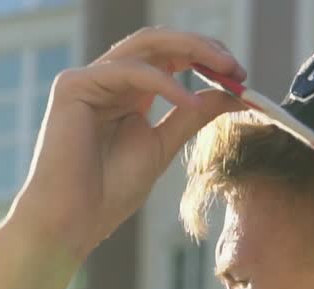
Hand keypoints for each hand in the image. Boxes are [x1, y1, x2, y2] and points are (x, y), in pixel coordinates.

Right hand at [0, 28, 245, 288]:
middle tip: (237, 67)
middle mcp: (106, 80)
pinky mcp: (73, 86)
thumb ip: (191, 117)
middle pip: (158, 42)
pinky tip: (190, 101)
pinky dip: (165, 83)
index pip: (169, 57)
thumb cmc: (108, 193)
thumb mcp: (162, 147)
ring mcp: (87, 79)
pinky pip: (129, 72)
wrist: (72, 222)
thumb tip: (232, 95)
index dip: (206, 58)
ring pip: (145, 46)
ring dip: (191, 52)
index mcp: (126, 92)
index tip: (241, 76)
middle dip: (203, 48)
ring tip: (226, 74)